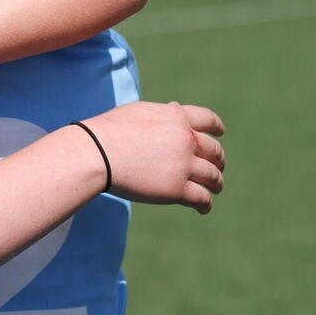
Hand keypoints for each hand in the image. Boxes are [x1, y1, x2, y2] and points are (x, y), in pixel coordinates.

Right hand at [82, 101, 225, 213]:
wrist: (96, 153)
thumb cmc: (109, 131)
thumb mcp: (138, 111)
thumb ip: (162, 113)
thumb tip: (175, 108)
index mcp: (177, 117)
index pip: (209, 120)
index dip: (217, 128)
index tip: (219, 134)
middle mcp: (185, 139)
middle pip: (215, 151)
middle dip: (218, 160)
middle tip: (216, 166)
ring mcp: (183, 165)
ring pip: (214, 176)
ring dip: (216, 183)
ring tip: (214, 188)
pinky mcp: (176, 189)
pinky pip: (202, 199)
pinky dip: (206, 204)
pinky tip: (203, 207)